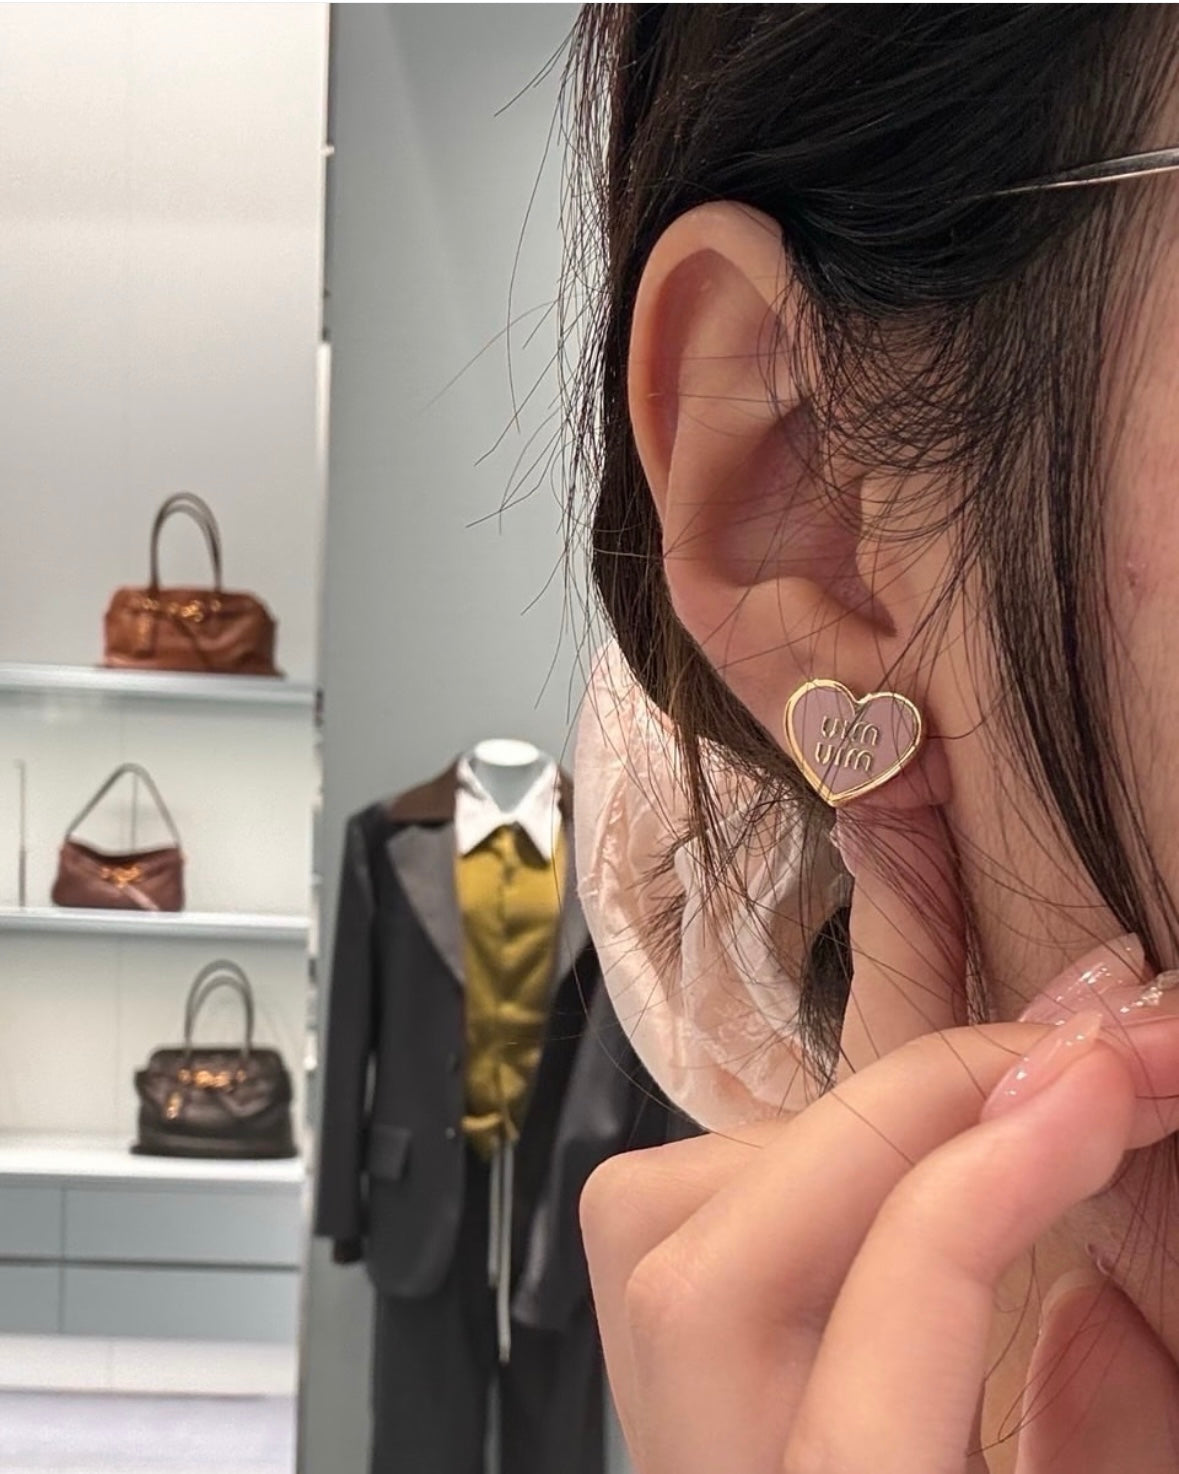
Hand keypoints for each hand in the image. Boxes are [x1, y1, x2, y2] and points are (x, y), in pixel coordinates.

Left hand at [581, 801, 1178, 1472]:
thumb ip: (1105, 1430)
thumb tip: (1088, 1284)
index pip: (855, 1357)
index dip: (980, 1184)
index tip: (1100, 1075)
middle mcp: (700, 1463)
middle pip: (713, 1252)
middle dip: (909, 1107)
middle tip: (1075, 1050)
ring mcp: (655, 1401)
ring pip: (664, 1200)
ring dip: (849, 1111)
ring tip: (997, 1089)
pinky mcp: (648, 1341)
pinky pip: (677, 1193)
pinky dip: (801, 1138)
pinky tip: (901, 1141)